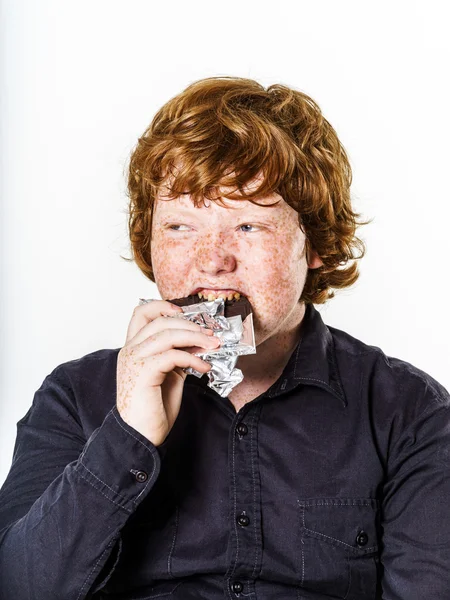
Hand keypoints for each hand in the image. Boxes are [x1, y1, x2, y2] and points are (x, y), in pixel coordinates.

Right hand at [116, 300, 219, 445]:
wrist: (141, 436)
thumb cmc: (153, 408)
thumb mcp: (168, 374)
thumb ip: (176, 355)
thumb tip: (196, 342)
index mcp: (133, 348)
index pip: (141, 312)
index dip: (163, 306)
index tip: (185, 312)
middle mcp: (130, 350)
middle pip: (160, 321)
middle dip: (191, 325)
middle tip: (211, 334)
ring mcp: (134, 360)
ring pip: (167, 334)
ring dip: (195, 337)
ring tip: (213, 345)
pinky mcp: (143, 373)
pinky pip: (172, 355)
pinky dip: (192, 358)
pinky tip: (204, 366)